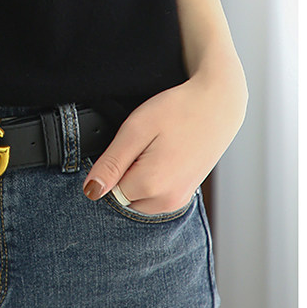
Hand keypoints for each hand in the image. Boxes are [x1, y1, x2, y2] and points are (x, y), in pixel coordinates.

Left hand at [82, 69, 246, 215]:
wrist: (218, 105)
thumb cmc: (177, 110)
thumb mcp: (136, 129)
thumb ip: (112, 163)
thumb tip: (91, 191)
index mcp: (151, 186)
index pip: (109, 187)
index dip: (114, 162)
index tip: (131, 143)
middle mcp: (166, 202)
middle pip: (125, 195)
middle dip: (126, 173)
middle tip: (145, 142)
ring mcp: (179, 200)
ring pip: (139, 197)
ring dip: (139, 177)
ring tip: (157, 147)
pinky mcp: (186, 194)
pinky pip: (156, 196)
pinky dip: (153, 179)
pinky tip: (165, 154)